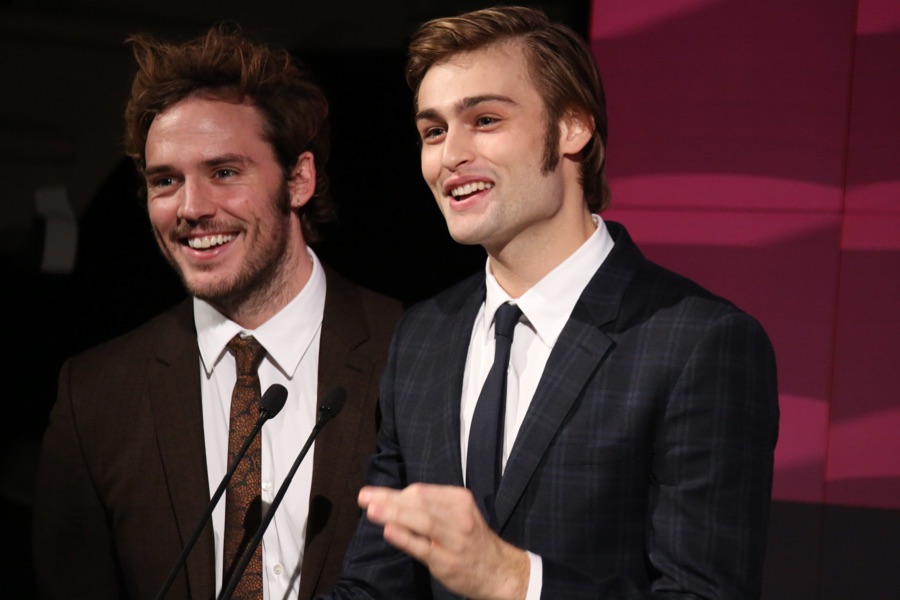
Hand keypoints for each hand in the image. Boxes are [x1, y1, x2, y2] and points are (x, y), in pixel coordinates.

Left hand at [359, 483, 529, 599]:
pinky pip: (423, 547)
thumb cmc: (471, 542)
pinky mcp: (448, 561)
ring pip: (421, 521)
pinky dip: (405, 537)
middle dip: (389, 499)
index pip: (421, 492)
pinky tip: (389, 530)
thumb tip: (390, 500)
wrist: (499, 571)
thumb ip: (429, 508)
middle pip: (419, 502)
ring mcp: (455, 538)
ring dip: (394, 513)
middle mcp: (459, 516)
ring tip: (372, 509)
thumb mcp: (458, 515)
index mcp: (459, 499)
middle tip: (364, 497)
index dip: (394, 493)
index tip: (372, 493)